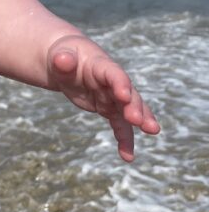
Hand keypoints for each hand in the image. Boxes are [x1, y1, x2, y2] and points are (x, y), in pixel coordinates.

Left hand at [47, 34, 159, 160]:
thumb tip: (62, 60)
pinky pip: (119, 125)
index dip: (119, 83)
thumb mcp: (59, 55)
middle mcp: (112, 81)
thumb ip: (62, 59)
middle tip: (138, 120)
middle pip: (127, 93)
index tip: (124, 95)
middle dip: (134, 105)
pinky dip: (124, 139)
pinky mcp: (108, 108)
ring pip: (130, 109)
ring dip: (141, 120)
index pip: (113, 73)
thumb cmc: (64, 55)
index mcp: (101, 64)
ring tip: (152, 131)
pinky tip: (128, 156)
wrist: (66, 62)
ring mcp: (112, 95)